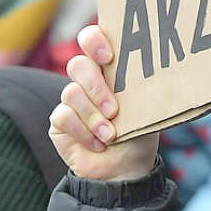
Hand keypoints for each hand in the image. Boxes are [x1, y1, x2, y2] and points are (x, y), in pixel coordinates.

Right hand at [49, 25, 160, 181]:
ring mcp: (71, 100)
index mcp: (109, 69)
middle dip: (96, 86)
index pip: (92, 40)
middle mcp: (87, 81)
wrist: (125, 170)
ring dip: (93, 116)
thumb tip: (150, 70)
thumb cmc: (139, 134)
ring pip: (71, 93)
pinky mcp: (59, 121)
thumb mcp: (147, 110)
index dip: (94, 40)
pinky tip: (98, 144)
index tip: (108, 57)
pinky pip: (63, 116)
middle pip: (78, 65)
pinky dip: (83, 132)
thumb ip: (141, 89)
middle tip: (114, 109)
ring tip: (111, 135)